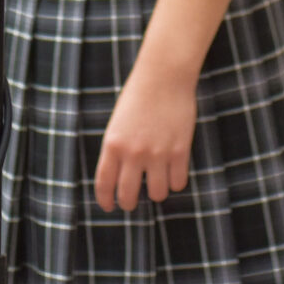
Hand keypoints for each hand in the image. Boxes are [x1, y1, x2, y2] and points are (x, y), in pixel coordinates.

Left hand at [95, 63, 195, 212]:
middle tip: (132, 201)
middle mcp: (133, 153)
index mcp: (112, 145)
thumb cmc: (138, 98)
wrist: (163, 76)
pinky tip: (173, 172)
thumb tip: (120, 180)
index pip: (104, 184)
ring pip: (157, 195)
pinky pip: (178, 183)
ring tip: (157, 182)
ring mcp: (158, 153)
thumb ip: (117, 152)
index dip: (106, 200)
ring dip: (157, 192)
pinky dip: (176, 181)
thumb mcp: (117, 124)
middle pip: (129, 196)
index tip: (109, 206)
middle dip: (129, 203)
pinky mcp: (180, 151)